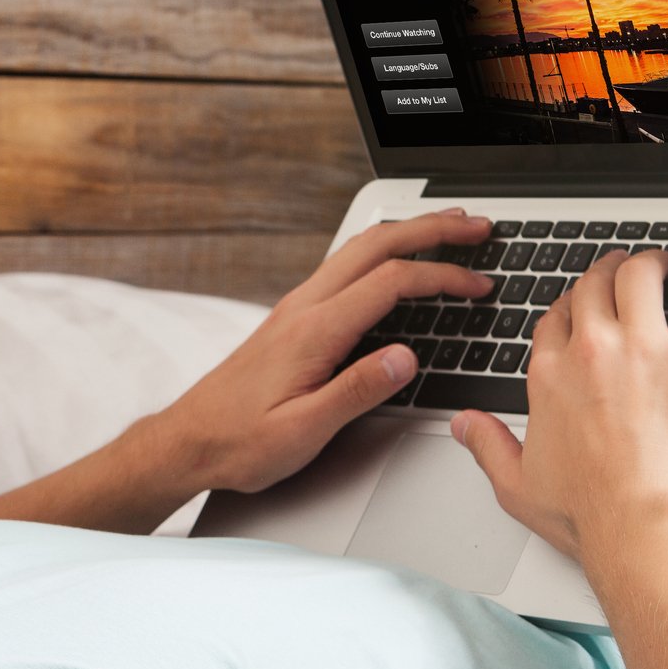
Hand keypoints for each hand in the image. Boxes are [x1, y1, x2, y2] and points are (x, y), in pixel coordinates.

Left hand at [157, 209, 492, 493]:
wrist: (188, 442)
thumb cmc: (239, 441)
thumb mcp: (303, 430)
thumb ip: (356, 391)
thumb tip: (406, 358)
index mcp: (313, 330)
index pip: (391, 282)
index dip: (443, 277)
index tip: (479, 285)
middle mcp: (303, 307)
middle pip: (375, 245)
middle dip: (432, 229)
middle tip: (476, 226)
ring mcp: (296, 308)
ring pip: (359, 250)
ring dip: (407, 234)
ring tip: (448, 229)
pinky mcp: (293, 318)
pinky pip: (345, 268)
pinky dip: (383, 254)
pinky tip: (397, 262)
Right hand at [452, 249, 667, 562]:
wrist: (643, 527)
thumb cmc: (590, 514)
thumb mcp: (517, 486)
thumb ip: (488, 447)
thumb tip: (464, 426)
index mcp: (550, 377)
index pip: (555, 319)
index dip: (570, 308)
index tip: (583, 310)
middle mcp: (591, 351)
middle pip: (594, 286)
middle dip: (608, 272)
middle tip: (624, 271)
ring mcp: (642, 346)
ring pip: (641, 277)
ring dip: (652, 265)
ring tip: (664, 265)